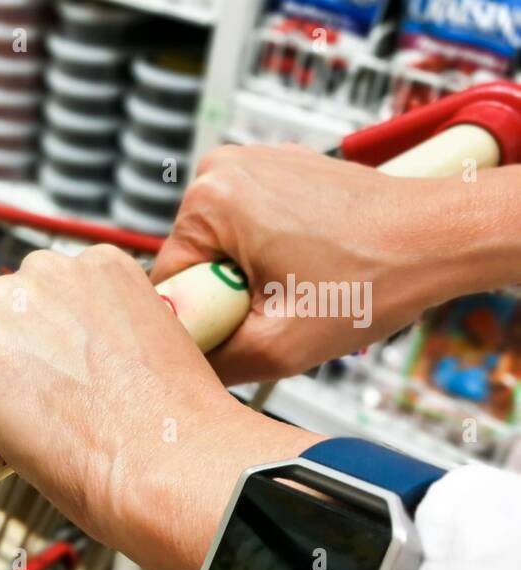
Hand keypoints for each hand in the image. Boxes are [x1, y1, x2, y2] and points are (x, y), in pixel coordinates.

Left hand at [0, 245, 316, 569]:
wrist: (166, 463)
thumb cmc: (173, 427)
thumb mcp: (156, 349)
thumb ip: (111, 338)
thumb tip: (81, 367)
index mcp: (102, 265)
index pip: (47, 296)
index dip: (46, 342)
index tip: (54, 375)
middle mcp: (50, 272)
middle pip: (3, 313)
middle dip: (12, 356)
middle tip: (39, 407)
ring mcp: (5, 310)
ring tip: (20, 427)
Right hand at [151, 144, 476, 384]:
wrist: (442, 238)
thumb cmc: (375, 278)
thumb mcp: (279, 346)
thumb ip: (213, 362)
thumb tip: (176, 367)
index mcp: (209, 201)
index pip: (167, 283)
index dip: (201, 319)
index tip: (248, 325)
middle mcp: (223, 170)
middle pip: (193, 262)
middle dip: (227, 296)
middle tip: (281, 309)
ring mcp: (252, 163)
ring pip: (220, 248)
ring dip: (249, 277)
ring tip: (299, 285)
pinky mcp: (278, 169)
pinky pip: (247, 227)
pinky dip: (269, 254)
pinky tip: (309, 265)